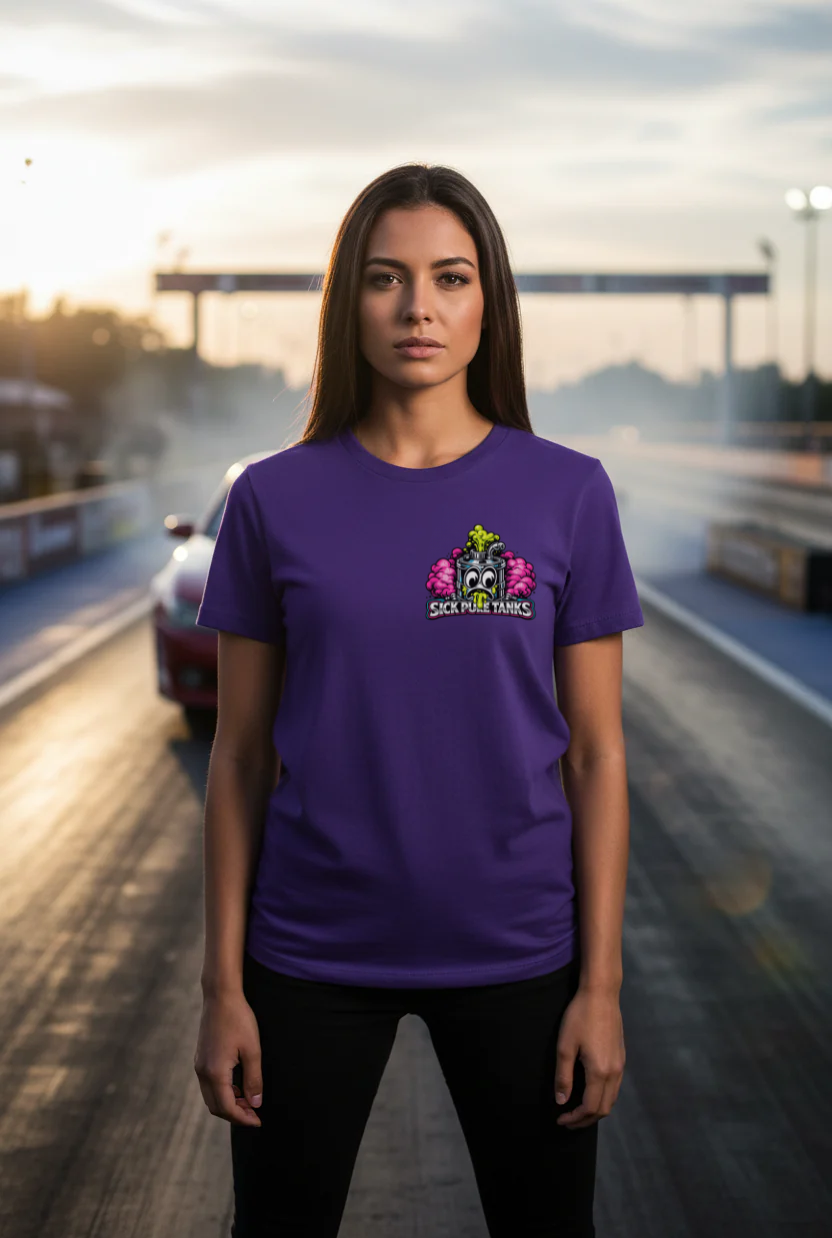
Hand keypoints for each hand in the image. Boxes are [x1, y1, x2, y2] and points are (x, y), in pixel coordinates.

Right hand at [194, 991, 263, 1127]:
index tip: (258, 1121)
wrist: (220, 996)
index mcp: (215, 1073)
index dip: (243, 1118)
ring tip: (248, 1101)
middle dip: (235, 1114)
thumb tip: (256, 1103)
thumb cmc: (238, 1019)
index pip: (227, 1108)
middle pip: (216, 1107)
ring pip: (211, 1097)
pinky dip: (222, 1092)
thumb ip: (254, 1079)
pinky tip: (238, 1086)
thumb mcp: (252, 1050)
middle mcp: (202, 1072)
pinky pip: (209, 1085)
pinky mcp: (201, 1058)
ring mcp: (199, 1065)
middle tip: (255, 1114)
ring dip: (228, 1103)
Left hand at [554, 985, 624, 1128]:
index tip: (560, 1119)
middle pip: (603, 1109)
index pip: (589, 1108)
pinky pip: (615, 1087)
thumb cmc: (579, 1017)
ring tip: (577, 1110)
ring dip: (595, 1110)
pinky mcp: (621, 1057)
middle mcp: (614, 1072)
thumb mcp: (565, 1046)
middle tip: (567, 1120)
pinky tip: (590, 1092)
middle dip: (585, 1120)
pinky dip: (603, 1097)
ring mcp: (620, 1065)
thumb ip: (563, 1076)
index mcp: (600, 1072)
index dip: (575, 1118)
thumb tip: (561, 1101)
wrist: (601, 994)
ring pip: (611, 1099)